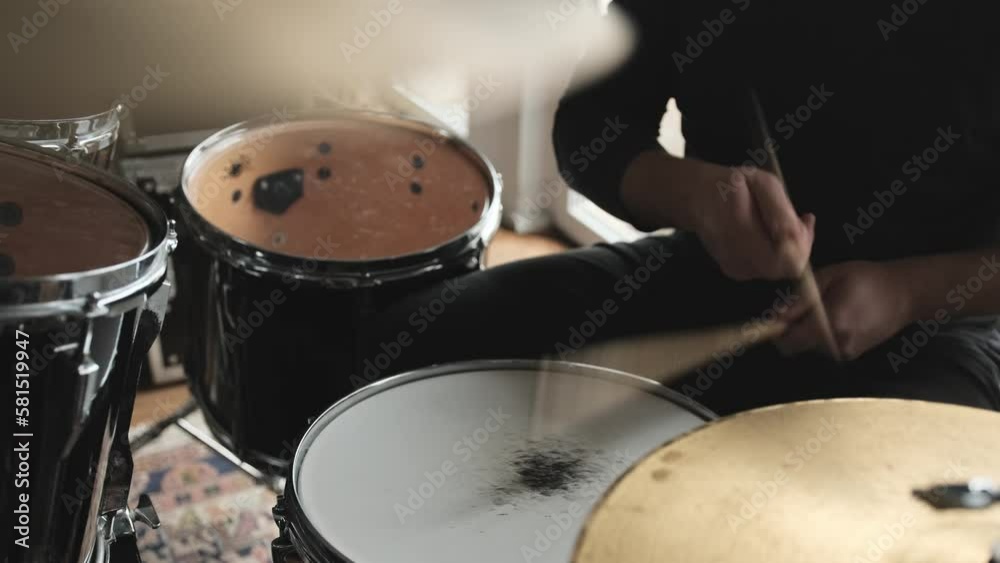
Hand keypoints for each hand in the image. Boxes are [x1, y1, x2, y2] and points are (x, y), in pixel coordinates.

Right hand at [685, 164, 814, 280]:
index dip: (804, 243)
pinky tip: (769, 234)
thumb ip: (781, 212)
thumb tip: (798, 235)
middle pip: (788, 268)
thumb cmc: (731, 186)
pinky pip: (767, 270)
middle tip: (799, 221)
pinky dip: (775, 254)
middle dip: (800, 246)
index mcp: (742, 231)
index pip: (786, 258)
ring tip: (780, 223)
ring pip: (779, 270)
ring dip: (788, 249)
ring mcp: (735, 268)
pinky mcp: (735, 272)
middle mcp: (737, 257)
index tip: (805, 218)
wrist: (698, 199)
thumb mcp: (762, 183)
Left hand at [777, 261, 913, 359]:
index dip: (776, 332)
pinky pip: (824, 347)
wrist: (906, 293)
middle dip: (791, 332)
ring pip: (809, 347)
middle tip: (802, 310)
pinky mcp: (852, 354)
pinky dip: (823, 335)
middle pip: (796, 347)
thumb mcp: (830, 277)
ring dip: (808, 332)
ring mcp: (845, 352)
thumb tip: (776, 315)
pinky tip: (839, 318)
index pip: (788, 342)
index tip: (775, 319)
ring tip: (827, 309)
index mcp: (829, 324)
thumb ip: (801, 299)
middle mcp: (835, 343)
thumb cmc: (866, 278)